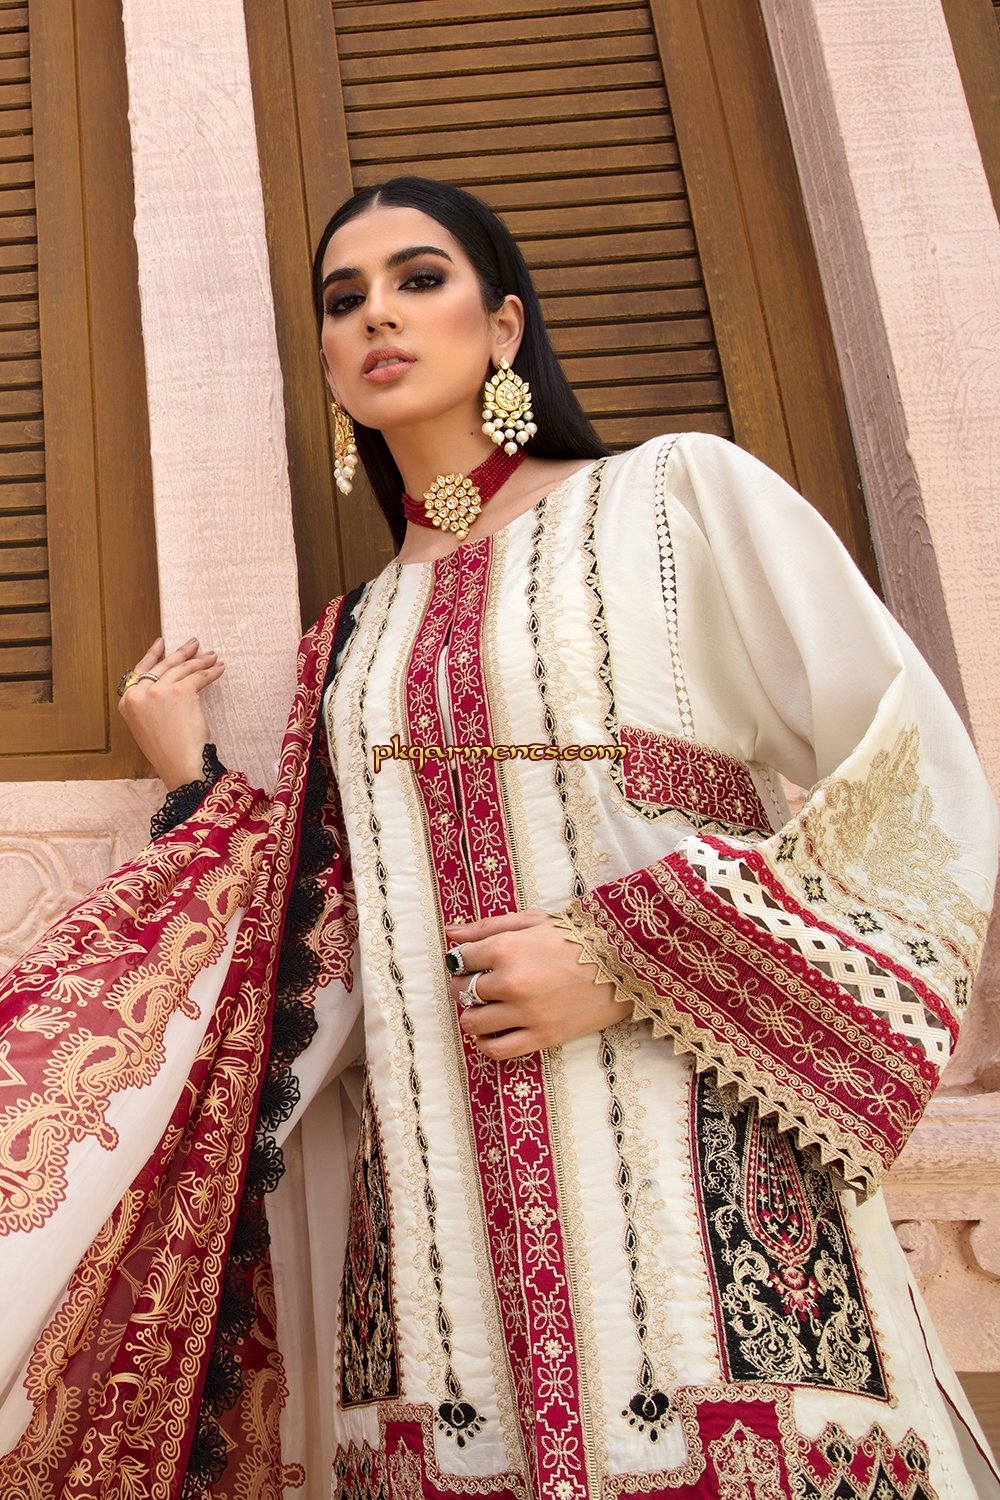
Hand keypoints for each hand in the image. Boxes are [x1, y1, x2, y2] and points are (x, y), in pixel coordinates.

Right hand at [117, 637, 224, 788]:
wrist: (181, 767)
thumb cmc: (169, 752)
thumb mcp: (147, 725)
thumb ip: (149, 703)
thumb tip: (168, 681)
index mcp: (126, 702)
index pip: (140, 671)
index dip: (153, 655)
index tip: (162, 643)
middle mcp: (138, 694)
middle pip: (164, 666)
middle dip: (182, 653)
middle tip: (195, 644)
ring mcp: (158, 690)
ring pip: (183, 668)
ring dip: (200, 661)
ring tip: (212, 657)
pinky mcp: (180, 691)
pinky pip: (198, 676)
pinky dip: (211, 672)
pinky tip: (218, 670)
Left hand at [446, 907, 628, 1060]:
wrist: (623, 962)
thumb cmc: (578, 936)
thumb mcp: (533, 920)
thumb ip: (488, 926)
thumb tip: (451, 933)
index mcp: (506, 948)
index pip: (460, 959)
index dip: (462, 959)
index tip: (472, 961)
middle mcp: (510, 982)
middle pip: (462, 990)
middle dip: (464, 985)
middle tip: (480, 982)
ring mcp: (525, 1012)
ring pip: (473, 1022)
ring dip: (473, 1014)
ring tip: (488, 1006)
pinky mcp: (542, 1036)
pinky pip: (496, 1049)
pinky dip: (486, 1043)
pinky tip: (493, 1031)